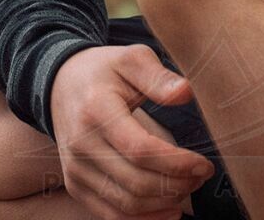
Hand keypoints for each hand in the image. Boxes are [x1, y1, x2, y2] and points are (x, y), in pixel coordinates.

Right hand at [50, 44, 215, 219]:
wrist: (60, 85)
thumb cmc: (103, 71)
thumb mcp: (131, 59)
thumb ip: (158, 76)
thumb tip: (186, 93)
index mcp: (97, 111)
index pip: (140, 150)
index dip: (177, 163)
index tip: (204, 164)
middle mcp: (81, 146)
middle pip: (136, 183)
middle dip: (177, 185)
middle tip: (201, 175)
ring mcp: (76, 170)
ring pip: (126, 204)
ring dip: (164, 203)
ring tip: (188, 186)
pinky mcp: (75, 186)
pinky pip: (111, 216)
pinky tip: (169, 210)